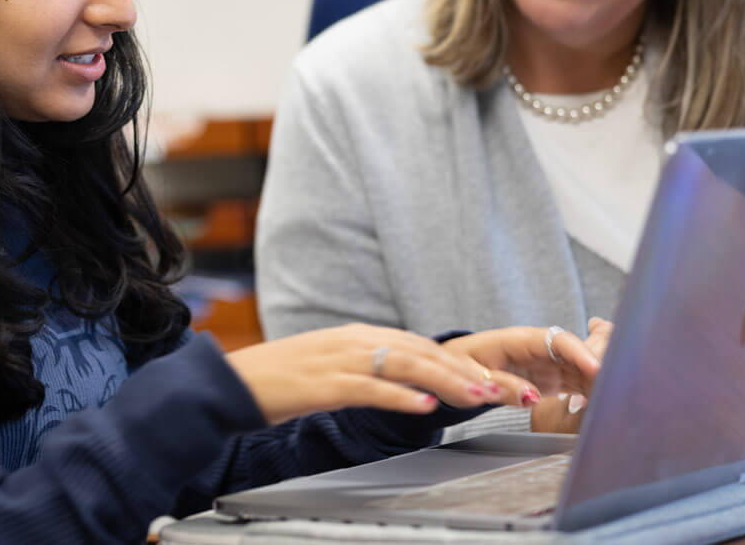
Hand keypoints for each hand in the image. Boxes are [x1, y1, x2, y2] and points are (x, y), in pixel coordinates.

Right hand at [224, 323, 541, 424]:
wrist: (233, 382)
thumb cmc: (283, 381)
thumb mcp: (336, 370)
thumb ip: (375, 373)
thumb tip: (416, 388)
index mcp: (362, 337)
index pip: (426, 346)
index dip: (467, 363)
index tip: (501, 380)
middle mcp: (357, 341)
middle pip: (426, 352)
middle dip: (473, 372)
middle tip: (511, 390)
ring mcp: (340, 360)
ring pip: (406, 365)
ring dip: (449, 380)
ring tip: (481, 395)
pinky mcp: (324, 384)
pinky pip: (370, 388)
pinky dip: (401, 396)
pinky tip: (425, 406)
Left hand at [441, 323, 601, 398]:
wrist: (453, 368)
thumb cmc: (457, 366)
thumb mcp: (468, 375)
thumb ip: (500, 385)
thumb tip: (531, 397)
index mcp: (518, 340)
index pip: (556, 340)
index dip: (579, 352)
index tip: (598, 368)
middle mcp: (539, 349)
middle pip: (578, 353)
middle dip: (599, 368)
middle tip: (614, 392)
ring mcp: (548, 364)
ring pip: (582, 370)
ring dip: (598, 385)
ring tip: (612, 406)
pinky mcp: (552, 379)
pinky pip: (577, 384)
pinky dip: (590, 395)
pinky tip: (601, 410)